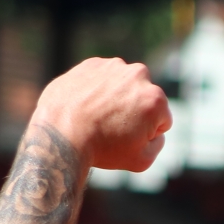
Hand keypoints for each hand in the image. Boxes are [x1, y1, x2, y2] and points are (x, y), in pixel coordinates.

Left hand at [32, 57, 170, 171]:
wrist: (61, 134)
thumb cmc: (103, 149)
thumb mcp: (142, 160)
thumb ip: (158, 143)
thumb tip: (156, 130)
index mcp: (155, 99)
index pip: (162, 119)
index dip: (147, 134)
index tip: (127, 139)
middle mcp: (139, 75)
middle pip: (144, 98)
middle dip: (134, 111)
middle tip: (112, 127)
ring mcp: (113, 66)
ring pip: (123, 86)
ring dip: (116, 98)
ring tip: (98, 116)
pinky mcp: (92, 64)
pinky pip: (102, 79)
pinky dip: (97, 90)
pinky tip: (86, 106)